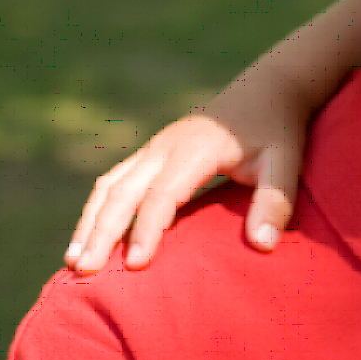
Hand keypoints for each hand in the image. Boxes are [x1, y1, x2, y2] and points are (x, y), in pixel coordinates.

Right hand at [68, 113, 299, 271]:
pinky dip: (99, 208)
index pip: (161, 195)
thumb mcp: (287, 160)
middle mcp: (166, 146)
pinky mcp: (154, 152)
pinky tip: (91, 235)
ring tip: (73, 261)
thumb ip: (276, 200)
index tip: (136, 265)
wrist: (271, 87)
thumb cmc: (280, 129)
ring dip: (90, 221)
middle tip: (84, 271)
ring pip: (110, 184)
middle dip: (101, 232)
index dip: (147, 229)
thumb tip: (263, 246)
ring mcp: (156, 147)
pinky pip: (116, 179)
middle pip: (122, 191)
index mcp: (195, 149)